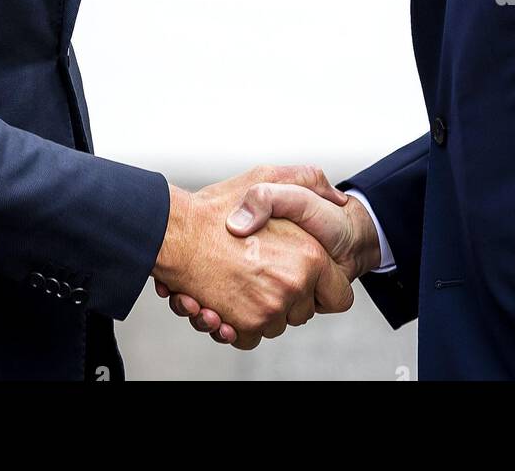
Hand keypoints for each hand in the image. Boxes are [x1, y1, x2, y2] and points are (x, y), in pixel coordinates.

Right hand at [152, 165, 355, 349]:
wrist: (175, 231)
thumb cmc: (218, 205)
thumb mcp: (270, 177)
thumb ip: (308, 181)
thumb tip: (337, 200)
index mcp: (309, 255)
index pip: (339, 295)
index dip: (324, 287)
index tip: (305, 278)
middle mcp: (293, 286)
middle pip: (304, 312)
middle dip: (287, 297)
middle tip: (261, 271)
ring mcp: (268, 310)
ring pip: (276, 325)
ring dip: (259, 310)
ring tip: (237, 282)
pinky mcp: (243, 325)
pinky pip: (251, 338)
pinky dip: (237, 325)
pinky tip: (221, 302)